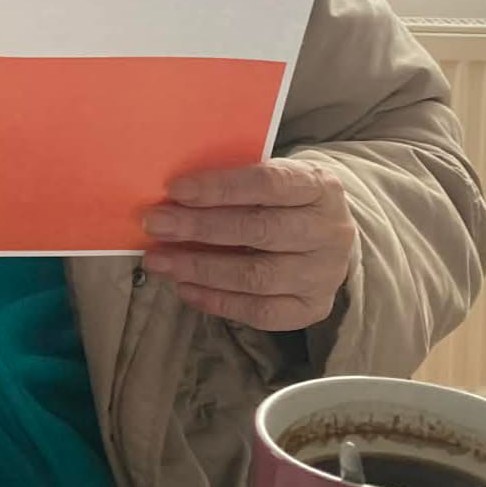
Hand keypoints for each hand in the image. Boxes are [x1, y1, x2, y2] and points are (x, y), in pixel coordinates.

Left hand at [142, 160, 354, 331]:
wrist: (328, 232)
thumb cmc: (285, 199)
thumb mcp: (273, 175)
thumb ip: (235, 182)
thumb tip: (174, 196)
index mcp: (319, 186)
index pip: (268, 183)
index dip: (220, 188)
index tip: (176, 189)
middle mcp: (329, 231)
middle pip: (260, 231)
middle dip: (200, 228)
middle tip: (156, 225)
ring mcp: (324, 274)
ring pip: (257, 277)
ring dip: (201, 269)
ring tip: (161, 261)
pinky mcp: (313, 308)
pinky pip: (261, 312)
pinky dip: (218, 302)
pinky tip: (186, 289)